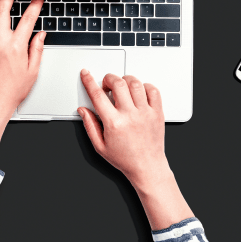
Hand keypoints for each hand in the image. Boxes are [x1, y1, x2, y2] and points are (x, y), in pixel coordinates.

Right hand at [77, 70, 169, 185]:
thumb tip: (83, 110)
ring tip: (122, 88)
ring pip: (135, 83)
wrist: (147, 167)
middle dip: (108, 78)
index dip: (89, 81)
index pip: (98, 95)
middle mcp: (130, 115)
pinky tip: (138, 93)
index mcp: (114, 123)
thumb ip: (90, 125)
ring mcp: (145, 113)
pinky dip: (144, 86)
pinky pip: (153, 90)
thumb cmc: (125, 159)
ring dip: (125, 80)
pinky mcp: (157, 113)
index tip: (86, 74)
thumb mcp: (100, 146)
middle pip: (117, 83)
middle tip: (107, 85)